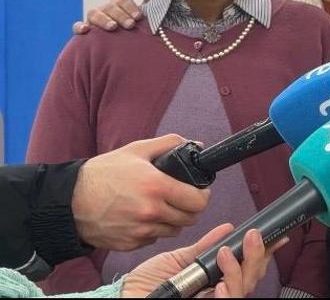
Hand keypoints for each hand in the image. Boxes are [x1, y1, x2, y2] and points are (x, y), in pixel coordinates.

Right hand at [72, 0, 154, 33]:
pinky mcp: (84, 31)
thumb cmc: (131, 31)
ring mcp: (93, 20)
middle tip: (130, 25)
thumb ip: (147, 6)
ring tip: (113, 27)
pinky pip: (77, 26)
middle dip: (121, 15)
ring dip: (104, 19)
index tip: (139, 17)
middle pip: (110, 7)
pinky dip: (79, 26)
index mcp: (118, 6)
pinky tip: (85, 30)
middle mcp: (105, 10)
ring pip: (94, 13)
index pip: (123, 1)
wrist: (120, 50)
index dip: (131, 7)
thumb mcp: (139, 20)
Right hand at [73, 134, 210, 250]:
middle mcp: (151, 212)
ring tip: (161, 207)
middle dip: (190, 208)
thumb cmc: (102, 174)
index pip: (198, 201)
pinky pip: (153, 239)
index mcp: (156, 187)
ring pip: (173, 230)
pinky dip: (153, 230)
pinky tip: (142, 217)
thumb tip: (196, 145)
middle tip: (182, 199)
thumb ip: (169, 144)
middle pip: (190, 218)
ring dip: (173, 220)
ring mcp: (140, 230)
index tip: (198, 191)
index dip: (202, 196)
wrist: (69, 201)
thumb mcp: (136, 150)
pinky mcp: (130, 244)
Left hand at [119, 224, 282, 297]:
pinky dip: (227, 293)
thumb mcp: (177, 260)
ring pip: (242, 291)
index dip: (263, 253)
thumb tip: (228, 229)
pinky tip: (220, 283)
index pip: (247, 268)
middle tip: (253, 236)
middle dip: (257, 257)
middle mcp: (217, 293)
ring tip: (226, 254)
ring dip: (239, 271)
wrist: (123, 298)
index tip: (277, 236)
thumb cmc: (145, 284)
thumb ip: (204, 248)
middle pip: (251, 279)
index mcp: (215, 279)